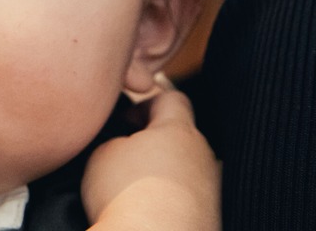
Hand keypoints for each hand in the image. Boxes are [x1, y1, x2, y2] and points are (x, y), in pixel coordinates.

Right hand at [83, 83, 219, 229]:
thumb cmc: (127, 198)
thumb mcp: (103, 152)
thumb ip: (118, 136)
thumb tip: (125, 142)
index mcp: (179, 131)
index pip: (171, 98)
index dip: (145, 105)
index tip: (125, 122)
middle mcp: (203, 156)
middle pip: (178, 136)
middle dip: (152, 144)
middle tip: (123, 159)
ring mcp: (211, 189)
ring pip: (183, 169)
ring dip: (161, 175)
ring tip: (132, 192)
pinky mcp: (210, 217)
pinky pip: (186, 198)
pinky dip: (168, 202)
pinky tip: (146, 213)